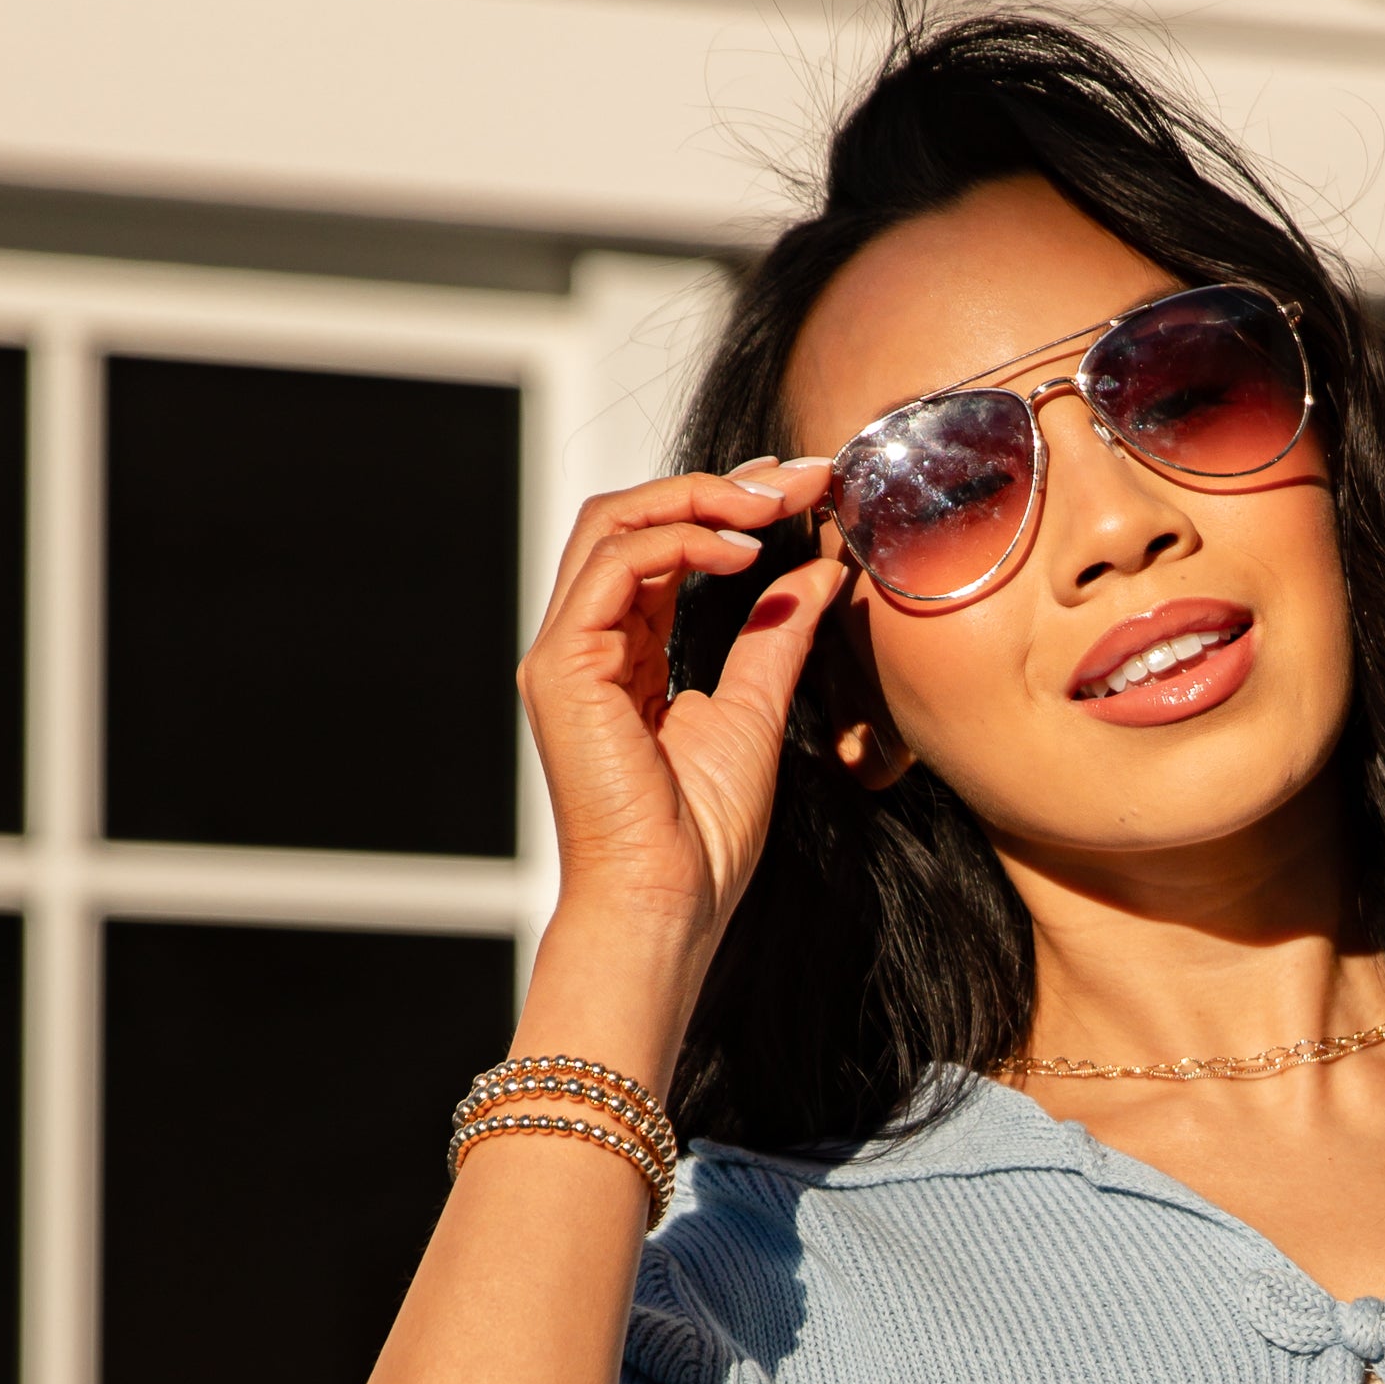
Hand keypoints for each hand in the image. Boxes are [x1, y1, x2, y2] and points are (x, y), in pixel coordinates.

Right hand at [516, 457, 844, 962]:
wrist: (666, 906)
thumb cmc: (701, 840)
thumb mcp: (755, 713)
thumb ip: (776, 637)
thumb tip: (822, 572)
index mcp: (622, 655)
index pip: (661, 546)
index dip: (727, 507)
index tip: (802, 491)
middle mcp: (584, 644)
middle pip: (629, 516)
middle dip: (715, 485)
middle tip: (795, 478)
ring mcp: (565, 652)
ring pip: (614, 523)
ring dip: (699, 498)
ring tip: (774, 504)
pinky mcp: (563, 666)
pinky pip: (617, 565)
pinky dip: (681, 541)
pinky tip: (745, 554)